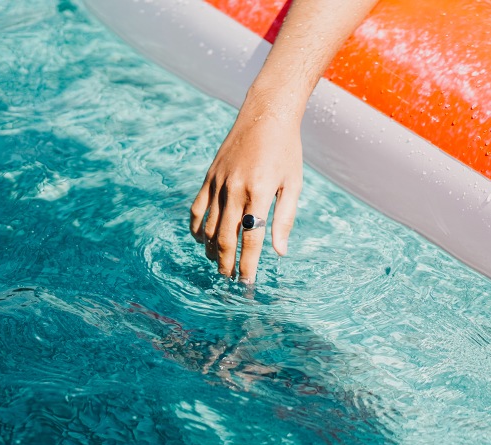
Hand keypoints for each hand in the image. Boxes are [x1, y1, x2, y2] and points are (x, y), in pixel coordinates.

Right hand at [189, 97, 302, 282]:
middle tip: (230, 280)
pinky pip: (197, 207)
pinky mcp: (209, 176)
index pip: (251, 238)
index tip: (247, 283)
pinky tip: (202, 240)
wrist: (265, 115)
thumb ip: (285, 219)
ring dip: (212, 250)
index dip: (248, 264)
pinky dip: (196, 227)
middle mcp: (236, 188)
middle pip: (225, 237)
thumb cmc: (286, 151)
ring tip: (219, 264)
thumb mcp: (293, 184)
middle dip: (227, 263)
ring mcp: (219, 182)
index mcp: (261, 192)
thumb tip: (279, 252)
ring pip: (208, 226)